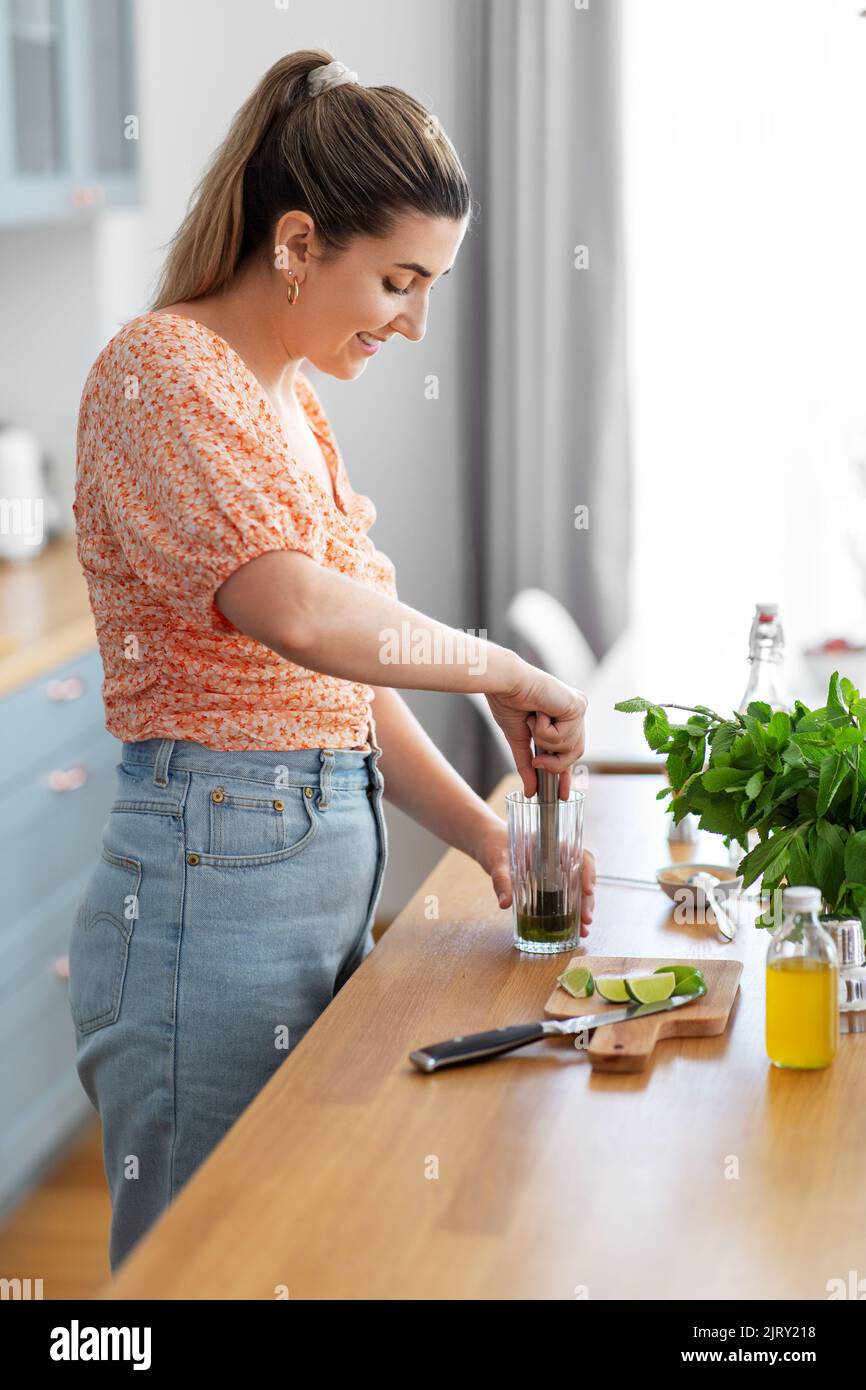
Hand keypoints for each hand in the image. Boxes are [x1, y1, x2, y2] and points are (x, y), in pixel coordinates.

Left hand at [470, 815, 596, 934]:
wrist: (489, 845)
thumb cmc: (495, 845)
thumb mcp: (497, 860)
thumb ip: (501, 879)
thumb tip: (504, 902)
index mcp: (552, 846)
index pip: (580, 856)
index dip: (588, 873)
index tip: (588, 890)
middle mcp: (559, 860)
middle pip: (582, 878)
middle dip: (587, 900)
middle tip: (586, 920)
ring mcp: (555, 874)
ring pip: (577, 890)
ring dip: (582, 910)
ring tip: (583, 930)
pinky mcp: (549, 886)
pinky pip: (565, 898)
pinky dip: (571, 913)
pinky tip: (574, 928)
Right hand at [486, 658, 587, 797]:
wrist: (505, 684)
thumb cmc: (508, 702)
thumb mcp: (519, 740)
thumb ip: (527, 765)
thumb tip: (530, 792)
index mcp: (563, 716)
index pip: (569, 750)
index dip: (565, 774)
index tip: (562, 795)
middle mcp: (575, 711)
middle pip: (574, 753)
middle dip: (555, 762)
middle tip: (538, 760)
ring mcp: (578, 708)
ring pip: (568, 747)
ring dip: (544, 739)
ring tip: (533, 719)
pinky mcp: (578, 706)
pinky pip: (564, 737)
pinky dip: (545, 730)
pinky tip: (539, 712)